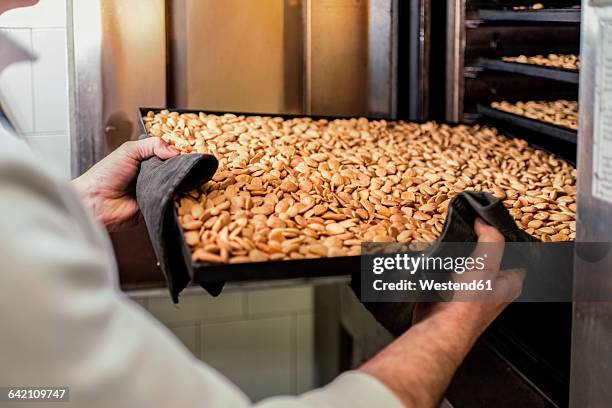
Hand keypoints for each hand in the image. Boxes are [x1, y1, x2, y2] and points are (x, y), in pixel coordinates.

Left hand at [71, 138, 178, 231]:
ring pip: (175, 186)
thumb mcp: (128, 150)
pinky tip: (173, 193)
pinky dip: (172, 198)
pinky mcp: (155, 206)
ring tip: (178, 179)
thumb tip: (175, 150)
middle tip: (185, 166)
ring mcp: (154, 191)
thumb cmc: (105, 175)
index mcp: (146, 160)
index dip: (178, 152)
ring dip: (176, 183)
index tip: (187, 152)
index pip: (168, 154)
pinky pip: (170, 202)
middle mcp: (152, 175)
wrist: (95, 201)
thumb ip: (152, 145)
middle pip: (175, 170)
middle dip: (180, 168)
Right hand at [413, 218, 524, 333]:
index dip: (504, 236)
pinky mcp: (450, 293)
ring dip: (459, 253)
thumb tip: (485, 222)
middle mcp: (492, 288)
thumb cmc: (467, 305)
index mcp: (510, 283)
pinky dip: (444, 263)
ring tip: (453, 242)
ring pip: (467, 262)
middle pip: (489, 255)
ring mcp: (471, 290)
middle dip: (478, 242)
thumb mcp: (486, 265)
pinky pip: (449, 270)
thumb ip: (491, 240)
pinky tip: (440, 259)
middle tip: (469, 229)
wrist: (438, 326)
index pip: (515, 252)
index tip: (490, 223)